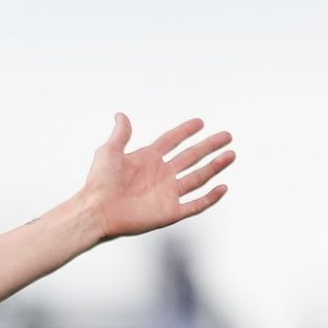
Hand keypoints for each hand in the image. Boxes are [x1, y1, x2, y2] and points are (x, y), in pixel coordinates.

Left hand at [71, 113, 235, 242]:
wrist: (97, 210)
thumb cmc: (99, 182)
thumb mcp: (109, 151)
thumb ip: (121, 133)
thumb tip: (120, 114)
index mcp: (148, 159)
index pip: (172, 141)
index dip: (185, 131)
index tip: (200, 122)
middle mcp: (160, 175)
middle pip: (191, 156)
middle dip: (210, 146)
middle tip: (226, 136)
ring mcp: (166, 193)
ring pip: (198, 177)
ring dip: (215, 166)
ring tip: (230, 154)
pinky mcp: (169, 212)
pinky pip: (195, 205)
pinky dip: (210, 198)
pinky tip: (222, 188)